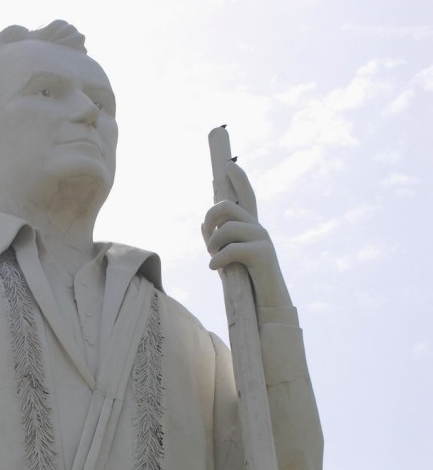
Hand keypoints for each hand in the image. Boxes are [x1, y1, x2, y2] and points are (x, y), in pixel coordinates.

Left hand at [202, 160, 292, 314]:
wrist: (265, 305)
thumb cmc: (245, 283)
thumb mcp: (227, 259)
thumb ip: (216, 241)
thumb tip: (204, 223)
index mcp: (251, 228)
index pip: (246, 196)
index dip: (239, 179)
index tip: (228, 165)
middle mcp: (258, 228)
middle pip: (228, 207)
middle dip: (210, 218)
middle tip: (207, 237)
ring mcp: (262, 239)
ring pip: (227, 228)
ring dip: (212, 244)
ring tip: (212, 258)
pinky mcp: (262, 253)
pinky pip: (231, 249)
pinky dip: (217, 259)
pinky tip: (213, 268)